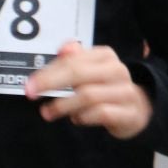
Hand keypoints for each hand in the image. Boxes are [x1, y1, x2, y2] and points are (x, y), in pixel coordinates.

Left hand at [27, 40, 152, 138]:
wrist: (137, 110)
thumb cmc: (105, 89)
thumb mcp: (89, 71)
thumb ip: (72, 60)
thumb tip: (63, 48)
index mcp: (104, 56)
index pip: (71, 61)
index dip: (47, 72)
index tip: (29, 85)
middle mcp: (117, 70)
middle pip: (78, 73)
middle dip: (51, 84)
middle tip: (31, 95)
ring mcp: (125, 92)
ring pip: (88, 95)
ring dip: (63, 105)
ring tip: (49, 112)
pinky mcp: (129, 113)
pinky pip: (101, 113)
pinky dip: (83, 117)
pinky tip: (76, 119)